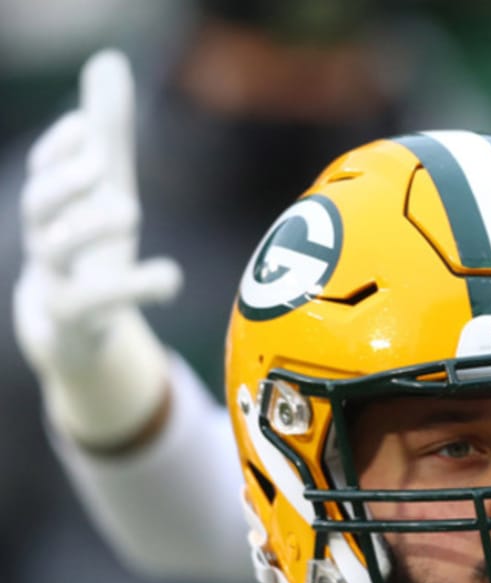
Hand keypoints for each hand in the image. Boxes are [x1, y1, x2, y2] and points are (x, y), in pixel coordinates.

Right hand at [13, 48, 182, 449]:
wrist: (72, 334)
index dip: (59, 150)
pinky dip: (134, 288)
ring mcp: (57, 286)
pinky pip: (96, 307)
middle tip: (103, 165)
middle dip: (66, 184)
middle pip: (39, 209)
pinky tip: (172, 276)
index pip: (44, 174)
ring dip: (89, 228)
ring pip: (58, 256)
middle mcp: (46, 247)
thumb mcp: (103, 191)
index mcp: (53, 214)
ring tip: (129, 208)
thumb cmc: (88, 251)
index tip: (84, 127)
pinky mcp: (78, 326)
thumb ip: (108, 136)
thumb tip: (109, 61)